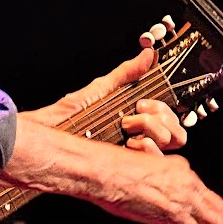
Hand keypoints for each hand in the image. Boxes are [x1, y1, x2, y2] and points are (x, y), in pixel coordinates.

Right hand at [0, 112, 222, 223]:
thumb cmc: (112, 173)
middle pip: (218, 210)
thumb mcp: (143, 179)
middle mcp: (187, 181)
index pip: (204, 196)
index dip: (202, 216)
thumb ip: (157, 195)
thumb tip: (160, 219)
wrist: (103, 171)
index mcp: (180, 170)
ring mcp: (183, 197)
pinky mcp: (175, 213)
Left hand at [21, 20, 186, 153]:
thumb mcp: (98, 92)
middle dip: (159, 120)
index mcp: (136, 124)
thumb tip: (147, 53)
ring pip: (168, 146)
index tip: (142, 104)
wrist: (46, 139)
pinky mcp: (126, 169)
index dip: (164, 110)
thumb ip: (125, 74)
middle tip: (133, 117)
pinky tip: (126, 144)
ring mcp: (133, 157)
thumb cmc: (66, 118)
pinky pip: (154, 162)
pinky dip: (145, 149)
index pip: (170, 120)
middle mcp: (138, 141)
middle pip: (176, 134)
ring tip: (126, 130)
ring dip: (151, 132)